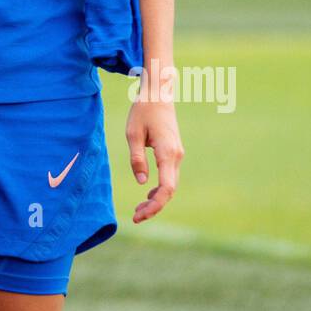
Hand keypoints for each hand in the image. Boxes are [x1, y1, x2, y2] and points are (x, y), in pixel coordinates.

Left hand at [125, 96, 184, 223]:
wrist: (158, 94)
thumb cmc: (143, 111)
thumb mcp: (133, 134)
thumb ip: (136, 159)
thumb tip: (141, 182)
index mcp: (167, 152)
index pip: (166, 188)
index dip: (155, 205)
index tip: (139, 214)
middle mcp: (176, 156)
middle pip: (169, 190)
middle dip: (154, 207)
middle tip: (135, 217)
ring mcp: (178, 155)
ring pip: (171, 185)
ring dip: (157, 200)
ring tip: (139, 210)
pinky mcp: (174, 153)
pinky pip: (170, 177)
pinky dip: (160, 190)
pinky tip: (148, 196)